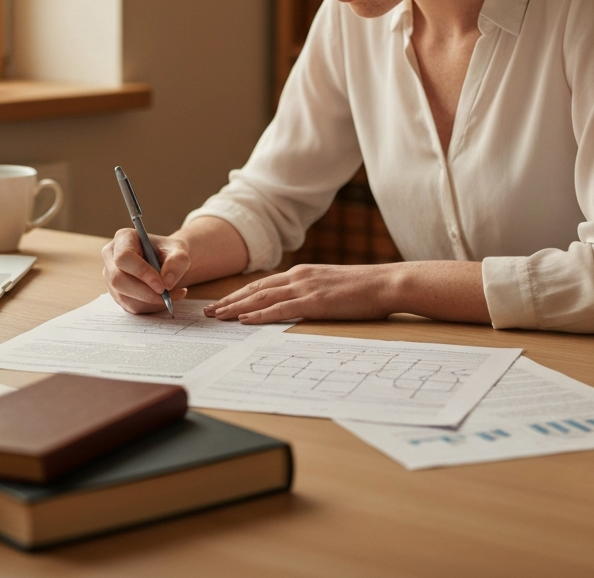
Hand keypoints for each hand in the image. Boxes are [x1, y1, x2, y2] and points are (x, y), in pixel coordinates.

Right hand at [102, 227, 190, 313]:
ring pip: (124, 296)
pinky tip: (165, 299)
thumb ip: (176, 263)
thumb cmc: (170, 252)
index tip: (162, 285)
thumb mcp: (179, 251)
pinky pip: (130, 306)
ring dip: (150, 301)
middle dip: (144, 292)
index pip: (124, 257)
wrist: (168, 262)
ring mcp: (111, 277)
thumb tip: (167, 282)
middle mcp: (111, 257)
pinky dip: (150, 306)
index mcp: (123, 238)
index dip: (141, 272)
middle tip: (167, 295)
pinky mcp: (117, 293)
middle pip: (118, 279)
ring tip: (173, 295)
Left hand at [203, 263, 399, 323]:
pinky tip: (243, 321)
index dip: (240, 294)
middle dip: (229, 300)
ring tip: (216, 316)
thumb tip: (299, 305)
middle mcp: (299, 277)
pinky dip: (259, 315)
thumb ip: (312, 292)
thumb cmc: (364, 289)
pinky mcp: (314, 302)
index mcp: (302, 273)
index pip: (264, 284)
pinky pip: (280, 309)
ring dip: (236, 307)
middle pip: (255, 289)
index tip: (223, 302)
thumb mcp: (332, 286)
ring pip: (261, 298)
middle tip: (208, 311)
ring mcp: (305, 288)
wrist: (385, 283)